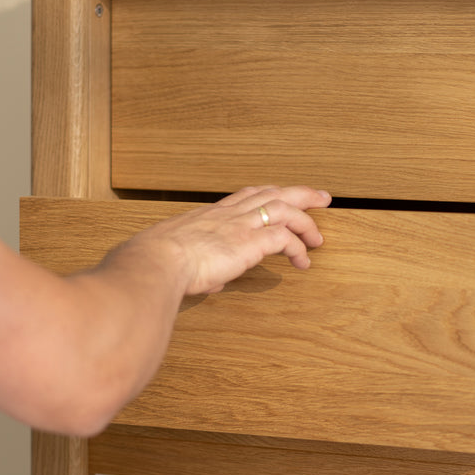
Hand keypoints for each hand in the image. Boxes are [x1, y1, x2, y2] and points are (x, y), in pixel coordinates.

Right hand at [131, 185, 330, 296]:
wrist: (155, 262)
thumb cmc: (154, 262)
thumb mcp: (175, 258)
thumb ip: (198, 268)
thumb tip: (210, 281)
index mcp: (209, 215)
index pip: (245, 195)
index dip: (267, 193)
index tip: (280, 194)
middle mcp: (227, 215)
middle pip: (272, 192)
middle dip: (299, 193)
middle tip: (320, 198)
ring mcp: (240, 226)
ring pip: (284, 209)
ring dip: (306, 221)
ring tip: (318, 238)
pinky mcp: (250, 243)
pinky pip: (285, 239)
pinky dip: (298, 248)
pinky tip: (303, 262)